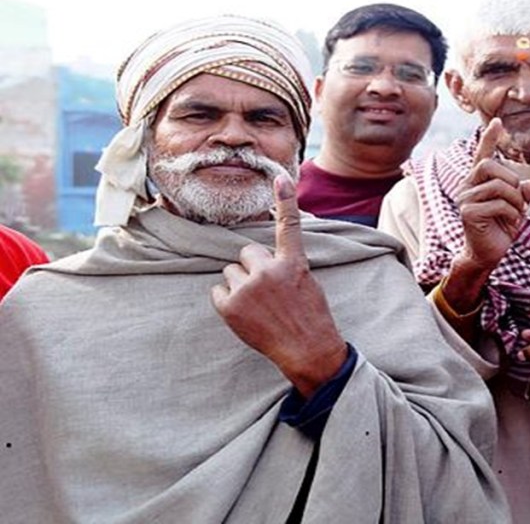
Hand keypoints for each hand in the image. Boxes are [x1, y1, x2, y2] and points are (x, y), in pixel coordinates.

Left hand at [211, 174, 346, 397]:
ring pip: (230, 272)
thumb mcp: (308, 282)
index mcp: (294, 263)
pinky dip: (228, 302)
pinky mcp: (231, 306)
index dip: (285, 200)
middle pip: (246, 253)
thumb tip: (266, 256)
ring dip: (240, 285)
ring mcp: (248, 288)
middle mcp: (270, 271)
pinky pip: (219, 291)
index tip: (280, 178)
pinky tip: (246, 314)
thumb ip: (288, 264)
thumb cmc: (310, 317)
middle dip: (252, 268)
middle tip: (268, 291)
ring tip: (259, 305)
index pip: (288, 226)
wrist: (307, 350)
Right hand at [442, 118, 529, 314]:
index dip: (489, 138)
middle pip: (489, 166)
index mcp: (478, 181)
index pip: (482, 155)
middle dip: (511, 180)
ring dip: (515, 200)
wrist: (488, 254)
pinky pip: (497, 204)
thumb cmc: (501, 228)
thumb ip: (525, 192)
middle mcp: (468, 187)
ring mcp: (465, 199)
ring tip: (516, 215)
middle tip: (519, 199)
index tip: (497, 122)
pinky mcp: (468, 213)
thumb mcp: (518, 207)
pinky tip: (510, 224)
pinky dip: (511, 214)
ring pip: (498, 185)